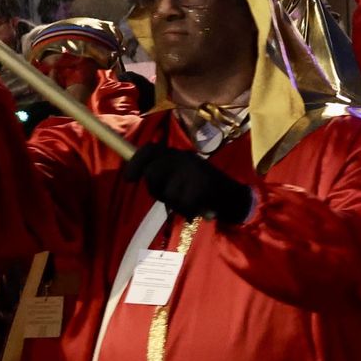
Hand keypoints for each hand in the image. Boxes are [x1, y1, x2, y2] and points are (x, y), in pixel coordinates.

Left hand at [121, 143, 252, 222]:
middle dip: (156, 189)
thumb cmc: (202, 185)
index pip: (149, 150)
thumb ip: (161, 170)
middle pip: (152, 174)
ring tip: (188, 199)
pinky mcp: (200, 187)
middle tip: (170, 193)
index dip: (135, 163)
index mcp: (178, 153)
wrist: (232, 195)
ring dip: (174, 202)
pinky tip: (196, 206)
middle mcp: (183, 158)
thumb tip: (131, 173)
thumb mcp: (181, 171)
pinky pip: (180, 204)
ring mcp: (192, 172)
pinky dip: (187, 210)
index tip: (129, 178)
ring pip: (166, 193)